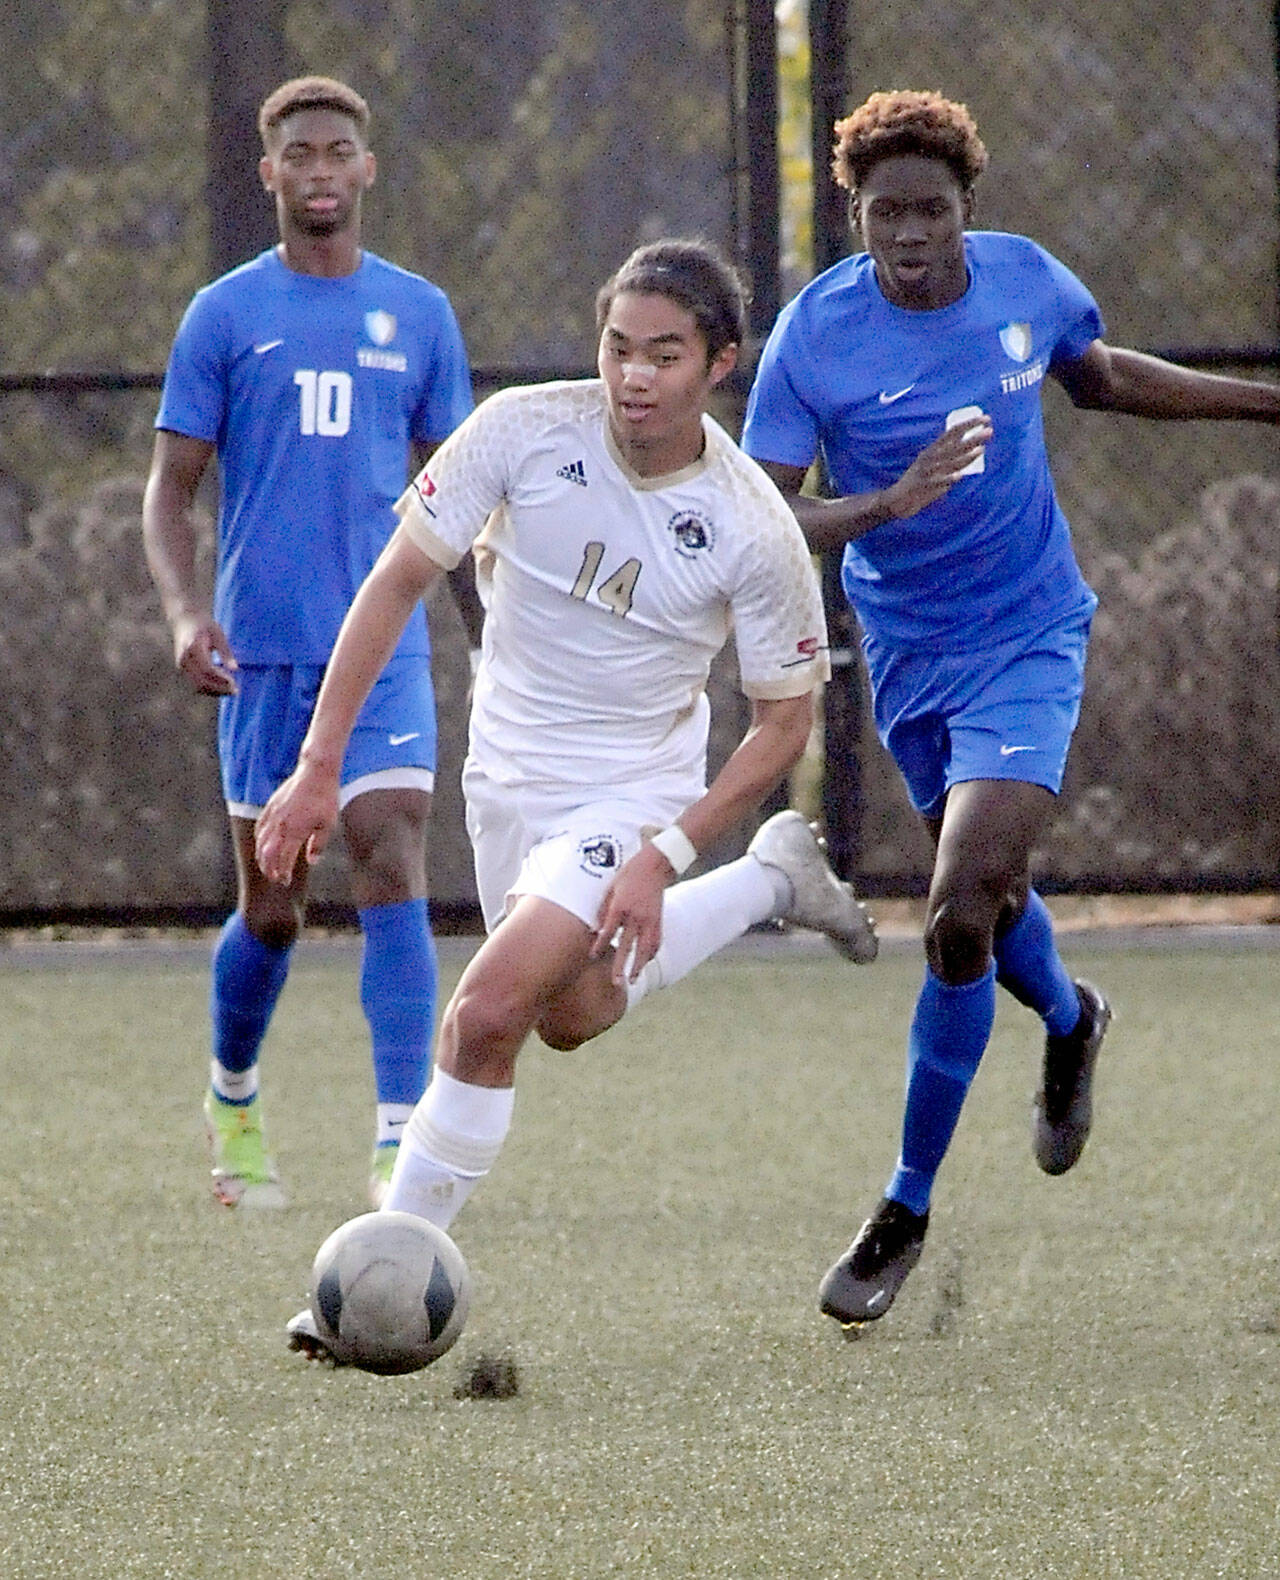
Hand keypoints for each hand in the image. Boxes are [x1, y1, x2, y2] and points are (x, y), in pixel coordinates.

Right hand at [172, 613, 237, 695]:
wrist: (183, 619)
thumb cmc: (203, 625)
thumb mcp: (218, 634)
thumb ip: (225, 651)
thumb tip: (235, 669)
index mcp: (193, 647)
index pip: (207, 669)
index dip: (221, 679)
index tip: (234, 683)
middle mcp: (185, 659)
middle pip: (201, 682)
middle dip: (219, 689)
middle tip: (235, 691)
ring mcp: (182, 665)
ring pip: (198, 686)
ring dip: (215, 691)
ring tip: (231, 690)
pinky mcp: (183, 669)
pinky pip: (195, 684)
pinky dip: (209, 688)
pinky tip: (222, 687)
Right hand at [255, 764, 339, 883]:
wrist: (316, 773)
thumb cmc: (325, 798)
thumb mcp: (328, 824)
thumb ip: (318, 845)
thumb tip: (312, 862)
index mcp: (295, 831)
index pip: (283, 860)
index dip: (282, 873)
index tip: (285, 881)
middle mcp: (280, 825)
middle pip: (266, 854)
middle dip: (268, 869)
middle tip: (275, 878)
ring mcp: (273, 814)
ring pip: (260, 841)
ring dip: (262, 857)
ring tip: (268, 866)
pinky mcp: (271, 806)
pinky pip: (259, 827)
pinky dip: (259, 840)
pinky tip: (263, 844)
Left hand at [589, 842, 676, 985]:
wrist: (655, 865)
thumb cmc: (628, 875)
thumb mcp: (610, 888)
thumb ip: (603, 909)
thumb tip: (595, 929)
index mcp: (621, 907)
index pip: (609, 932)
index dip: (600, 944)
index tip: (593, 956)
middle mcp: (636, 916)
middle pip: (628, 946)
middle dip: (622, 966)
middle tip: (617, 983)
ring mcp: (650, 920)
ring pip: (645, 949)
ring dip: (640, 966)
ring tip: (633, 980)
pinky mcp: (659, 920)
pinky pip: (656, 941)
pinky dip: (651, 954)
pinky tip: (645, 962)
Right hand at [883, 415, 992, 519]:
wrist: (897, 499)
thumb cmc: (918, 480)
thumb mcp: (931, 461)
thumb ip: (949, 453)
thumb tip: (969, 441)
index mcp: (933, 449)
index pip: (953, 431)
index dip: (970, 424)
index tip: (985, 419)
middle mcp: (931, 457)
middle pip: (955, 445)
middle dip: (973, 438)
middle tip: (989, 431)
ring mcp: (928, 471)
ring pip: (951, 461)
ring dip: (966, 456)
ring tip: (981, 450)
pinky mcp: (926, 486)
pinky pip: (940, 481)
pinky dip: (950, 478)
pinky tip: (960, 476)